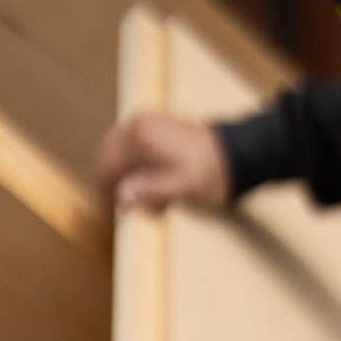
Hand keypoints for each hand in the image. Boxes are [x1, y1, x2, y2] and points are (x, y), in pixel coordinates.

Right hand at [94, 111, 231, 213]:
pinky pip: (132, 150)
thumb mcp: (183, 188)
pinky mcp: (154, 128)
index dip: (104, 194)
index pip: (105, 166)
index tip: (110, 217)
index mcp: (140, 137)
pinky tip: (157, 189)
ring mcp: (145, 123)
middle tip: (127, 213)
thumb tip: (121, 198)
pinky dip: (137, 170)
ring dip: (127, 181)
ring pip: (118, 156)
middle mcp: (137, 124)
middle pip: (107, 158)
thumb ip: (151, 191)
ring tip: (152, 203)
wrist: (237, 154)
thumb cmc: (212, 174)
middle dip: (114, 186)